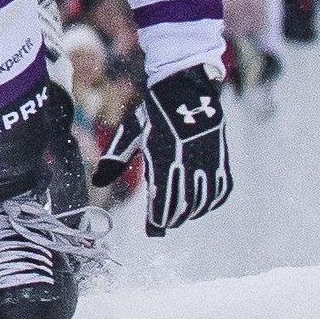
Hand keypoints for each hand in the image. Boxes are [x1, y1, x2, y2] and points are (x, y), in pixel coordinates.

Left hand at [133, 61, 234, 235]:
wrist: (185, 88)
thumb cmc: (154, 113)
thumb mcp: (131, 134)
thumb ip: (116, 159)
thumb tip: (97, 181)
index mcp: (163, 157)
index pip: (161, 200)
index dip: (157, 220)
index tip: (153, 229)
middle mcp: (188, 162)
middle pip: (182, 206)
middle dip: (172, 218)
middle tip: (163, 223)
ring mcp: (208, 161)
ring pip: (203, 201)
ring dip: (190, 213)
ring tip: (179, 215)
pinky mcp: (222, 158)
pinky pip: (221, 190)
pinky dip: (211, 201)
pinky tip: (201, 203)